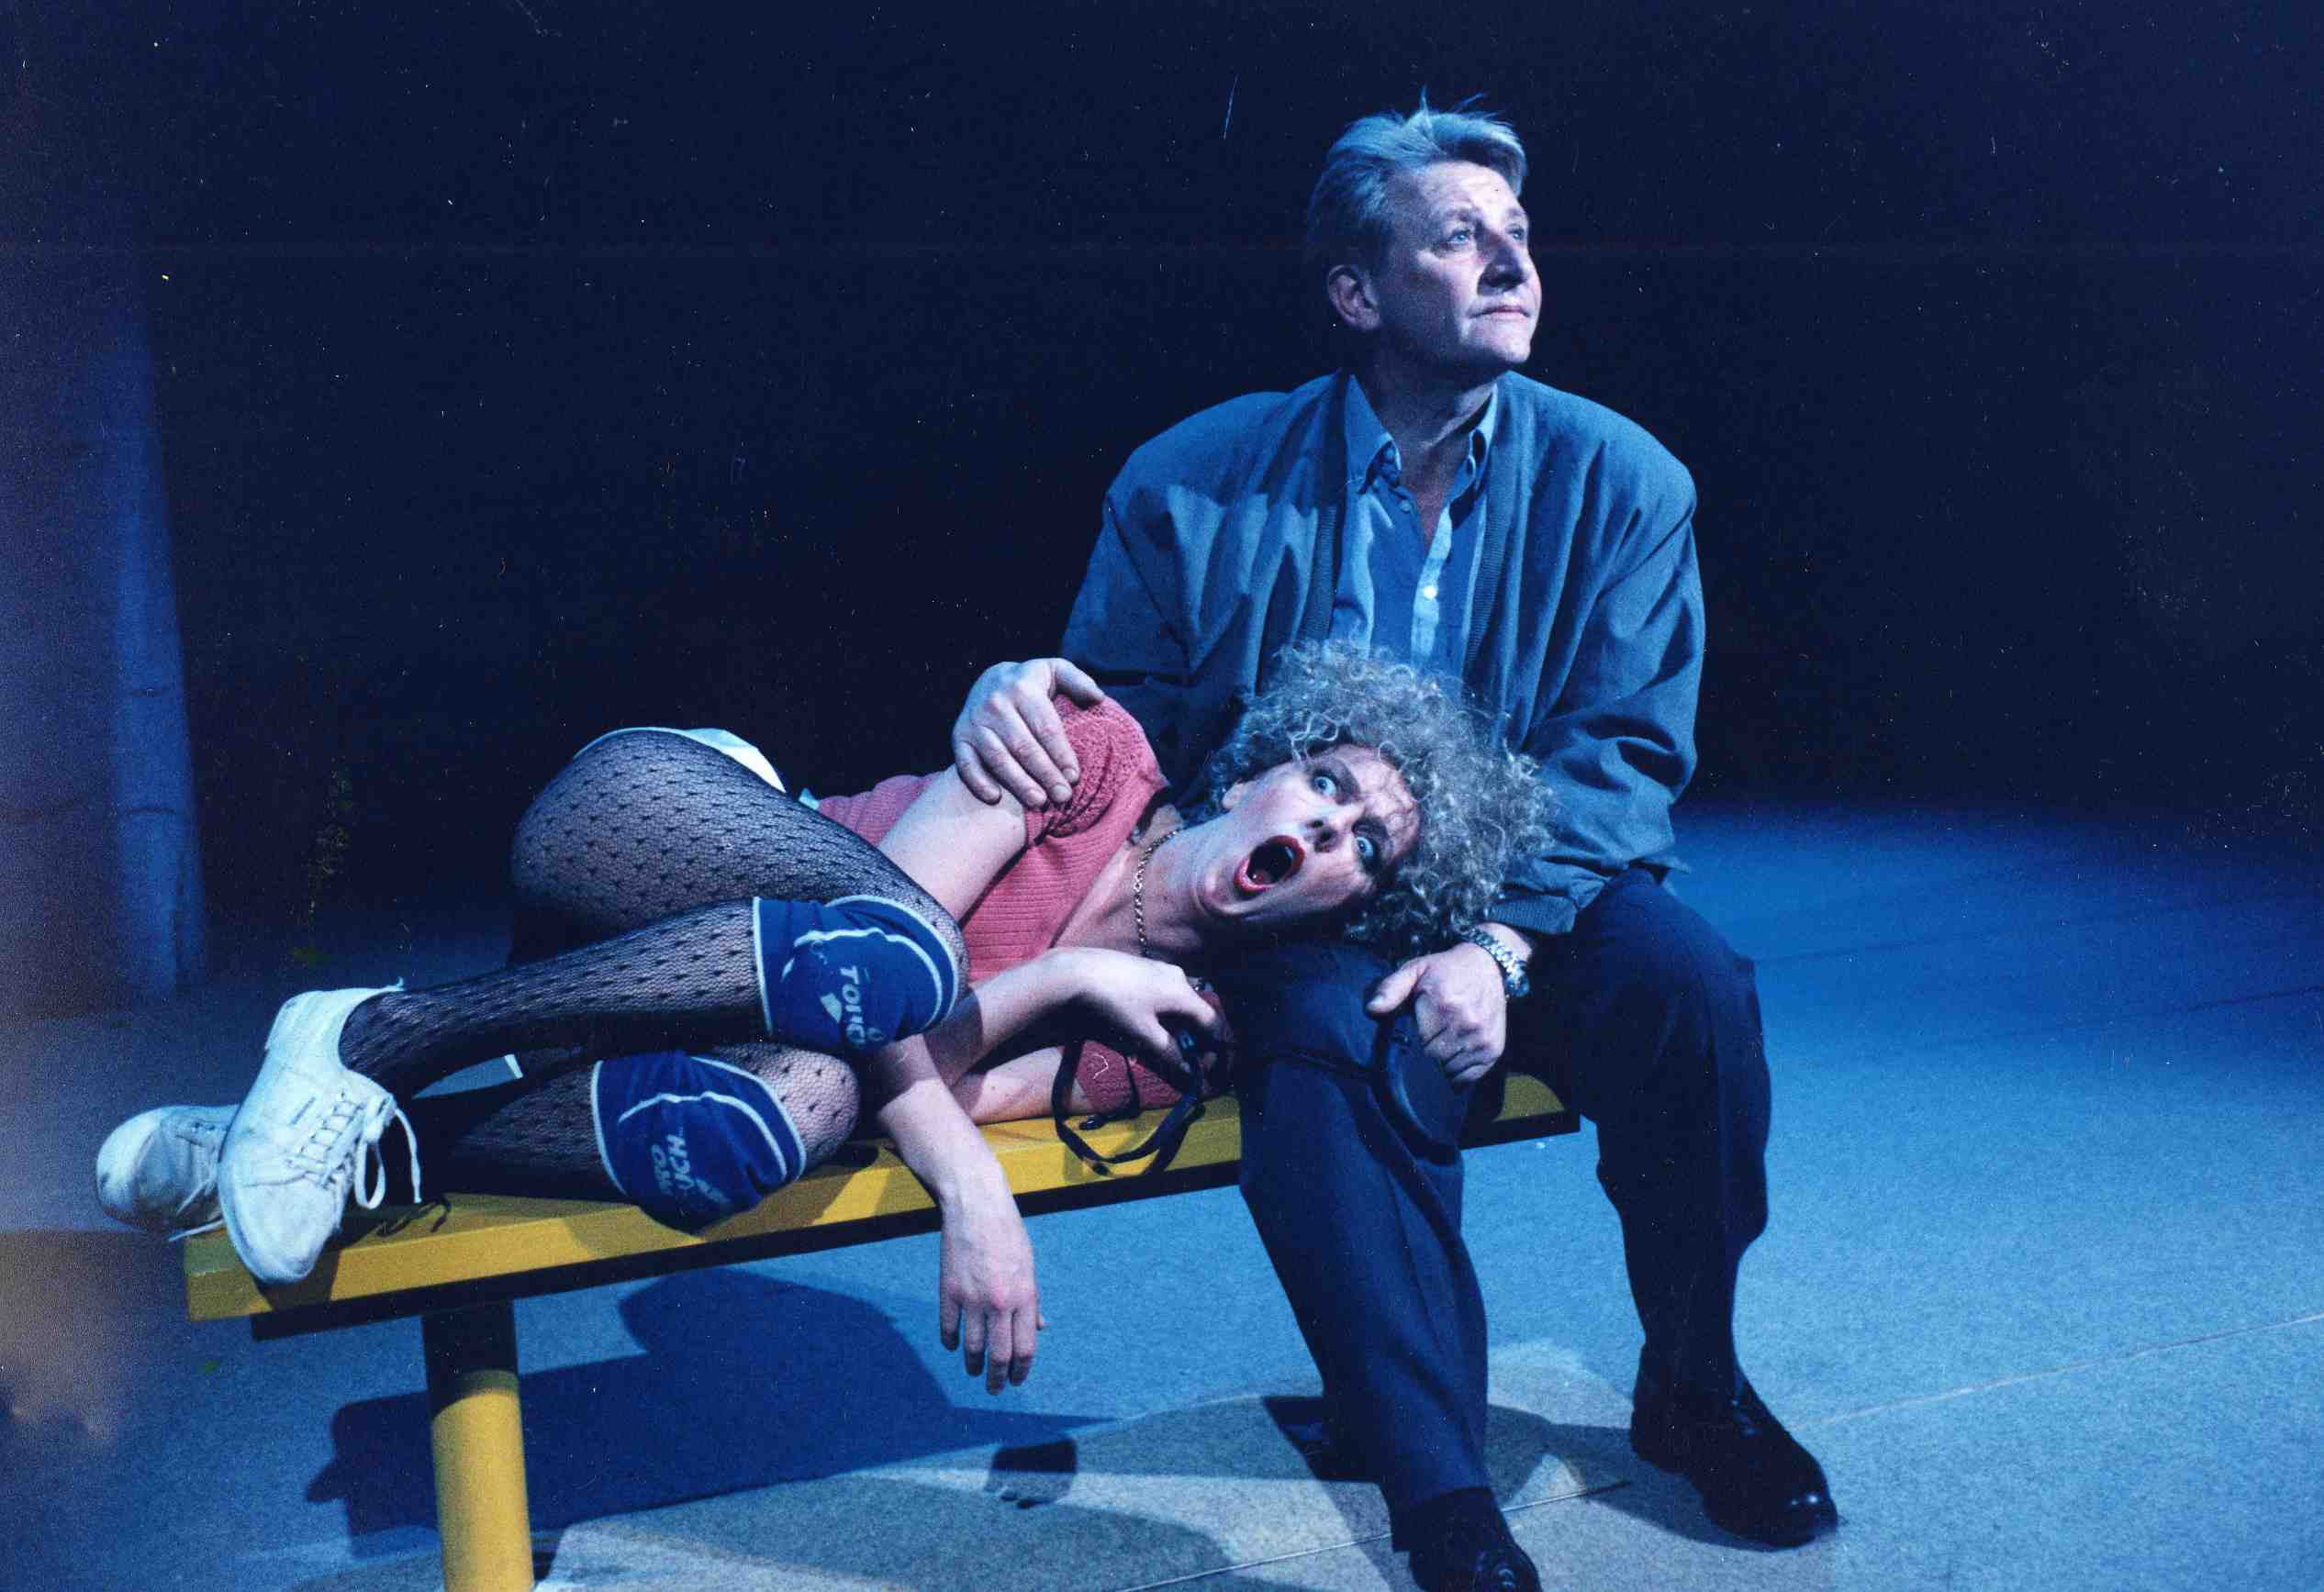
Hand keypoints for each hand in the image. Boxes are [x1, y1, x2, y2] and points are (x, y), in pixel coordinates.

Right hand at [938, 1169, 1045, 1392]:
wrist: (977, 1206)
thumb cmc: (1008, 1235)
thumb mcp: (1029, 1266)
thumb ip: (1032, 1301)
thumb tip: (1040, 1329)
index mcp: (1025, 1296)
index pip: (1025, 1347)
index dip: (1022, 1370)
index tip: (1017, 1380)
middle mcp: (1000, 1302)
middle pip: (999, 1355)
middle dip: (998, 1378)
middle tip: (995, 1389)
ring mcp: (972, 1298)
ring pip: (972, 1347)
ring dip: (973, 1365)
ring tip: (974, 1372)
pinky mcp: (948, 1291)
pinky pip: (948, 1328)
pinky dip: (950, 1342)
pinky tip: (953, 1347)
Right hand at [951, 658, 1106, 808]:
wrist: (989, 680)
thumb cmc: (1031, 683)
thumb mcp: (1055, 671)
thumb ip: (1078, 681)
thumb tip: (1097, 698)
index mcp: (1023, 688)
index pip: (1046, 728)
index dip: (1061, 754)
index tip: (1074, 776)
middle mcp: (995, 704)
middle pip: (1024, 747)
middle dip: (1046, 775)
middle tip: (1063, 797)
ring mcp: (974, 721)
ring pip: (998, 758)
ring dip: (1019, 783)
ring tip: (1039, 802)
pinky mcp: (958, 736)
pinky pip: (966, 763)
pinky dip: (978, 782)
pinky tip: (995, 798)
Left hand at [1055, 947, 1219, 1065]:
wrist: (1079, 972)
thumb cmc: (1116, 1004)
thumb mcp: (1143, 1034)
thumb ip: (1169, 1053)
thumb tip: (1188, 1071)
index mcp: (1183, 993)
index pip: (1211, 1021)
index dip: (1211, 1047)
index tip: (1202, 1066)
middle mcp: (1178, 977)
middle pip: (1196, 1012)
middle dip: (1192, 1038)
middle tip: (1180, 1058)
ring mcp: (1161, 968)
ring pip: (1179, 1002)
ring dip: (1176, 1026)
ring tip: (1159, 1044)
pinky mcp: (1145, 967)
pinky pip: (1165, 993)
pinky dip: (1163, 1012)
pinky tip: (1144, 1022)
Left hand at [1366, 940, 1508, 1085]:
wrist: (1487, 966)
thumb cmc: (1445, 971)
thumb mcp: (1415, 970)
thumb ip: (1391, 989)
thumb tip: (1373, 1009)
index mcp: (1442, 1004)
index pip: (1417, 1043)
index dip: (1412, 1043)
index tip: (1413, 1034)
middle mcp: (1466, 1023)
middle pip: (1434, 1059)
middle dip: (1425, 1054)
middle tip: (1427, 1038)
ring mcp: (1482, 1038)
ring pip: (1450, 1070)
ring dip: (1442, 1064)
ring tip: (1441, 1044)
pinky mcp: (1494, 1049)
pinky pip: (1469, 1077)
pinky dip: (1458, 1072)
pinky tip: (1454, 1055)